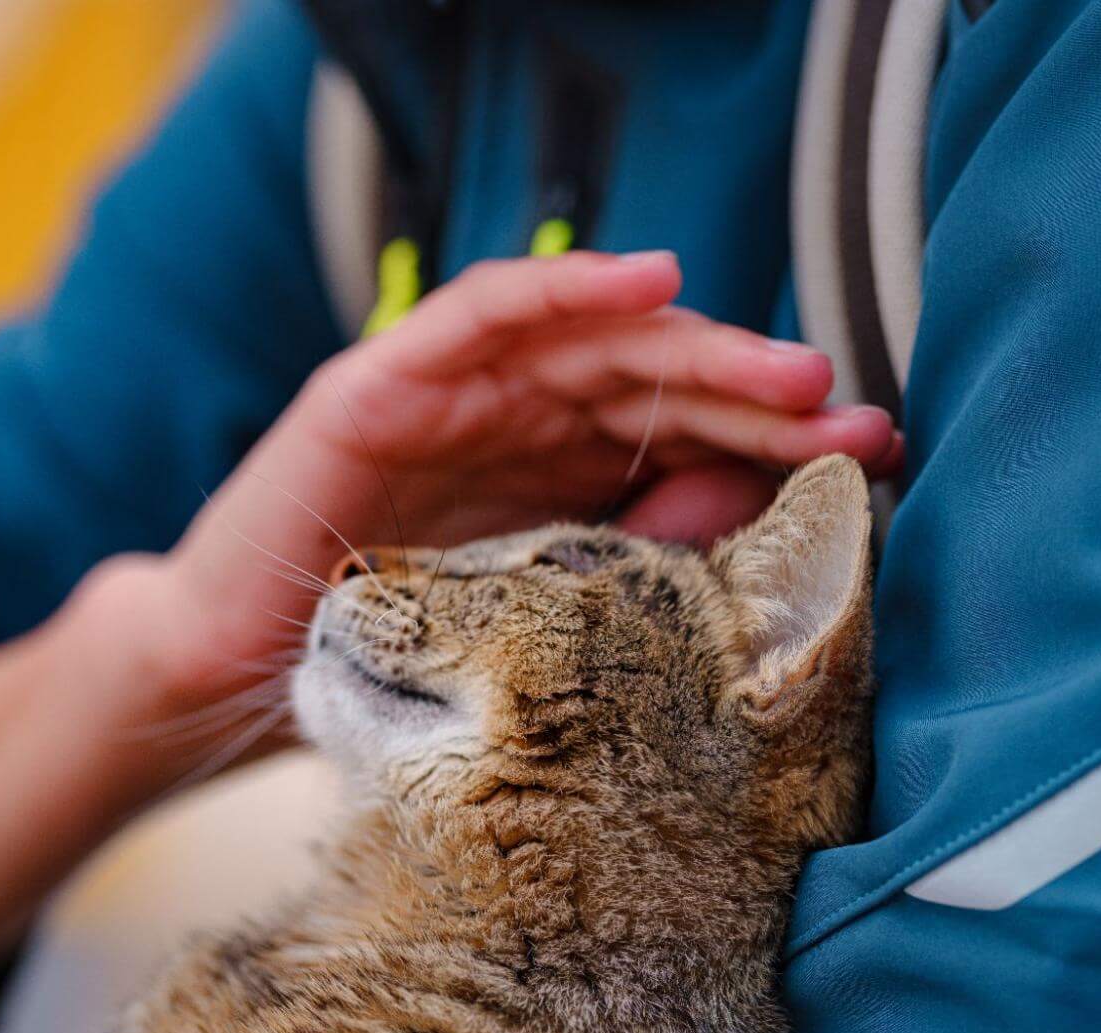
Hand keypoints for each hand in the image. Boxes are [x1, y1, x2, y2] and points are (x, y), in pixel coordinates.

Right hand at [137, 251, 895, 703]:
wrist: (230, 680)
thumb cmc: (387, 657)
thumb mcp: (542, 613)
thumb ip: (639, 551)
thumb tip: (758, 500)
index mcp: (557, 477)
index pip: (682, 438)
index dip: (775, 441)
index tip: (869, 456)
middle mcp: (515, 423)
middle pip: (655, 384)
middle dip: (754, 396)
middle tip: (846, 411)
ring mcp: (451, 395)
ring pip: (589, 345)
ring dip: (692, 347)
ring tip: (782, 369)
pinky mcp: (382, 383)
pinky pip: (481, 314)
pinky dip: (564, 291)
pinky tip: (651, 283)